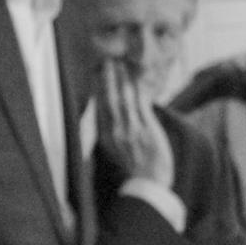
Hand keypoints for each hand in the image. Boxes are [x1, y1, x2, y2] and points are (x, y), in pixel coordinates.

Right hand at [96, 57, 173, 186]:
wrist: (148, 184)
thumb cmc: (133, 168)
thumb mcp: (114, 150)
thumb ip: (110, 131)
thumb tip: (106, 112)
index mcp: (105, 136)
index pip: (99, 106)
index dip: (98, 88)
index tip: (96, 72)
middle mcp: (115, 131)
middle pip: (109, 99)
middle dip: (108, 78)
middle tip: (107, 60)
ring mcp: (131, 129)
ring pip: (124, 99)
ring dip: (122, 79)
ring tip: (121, 63)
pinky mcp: (147, 130)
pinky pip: (140, 105)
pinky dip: (138, 91)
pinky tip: (137, 79)